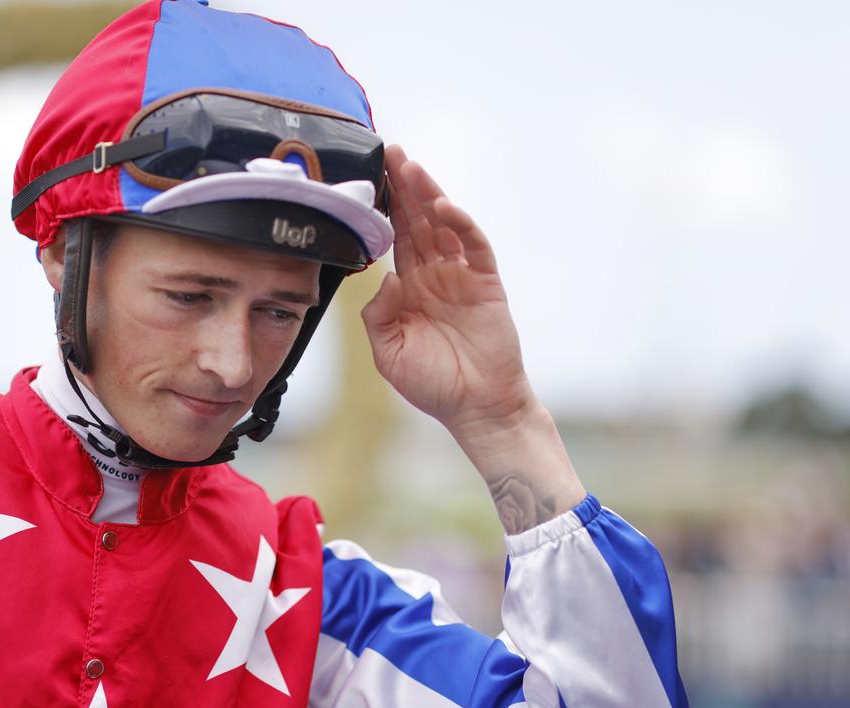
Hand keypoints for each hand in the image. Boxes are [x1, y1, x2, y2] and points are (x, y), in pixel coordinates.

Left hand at [361, 145, 534, 431]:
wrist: (475, 407)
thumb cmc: (432, 383)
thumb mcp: (388, 352)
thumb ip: (379, 315)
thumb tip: (386, 279)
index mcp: (409, 288)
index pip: (394, 239)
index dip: (384, 210)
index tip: (369, 180)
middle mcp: (434, 275)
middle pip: (417, 221)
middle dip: (404, 187)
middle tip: (390, 152)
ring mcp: (461, 276)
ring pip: (443, 226)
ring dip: (428, 195)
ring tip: (411, 167)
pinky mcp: (486, 283)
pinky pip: (474, 247)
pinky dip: (461, 224)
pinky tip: (444, 207)